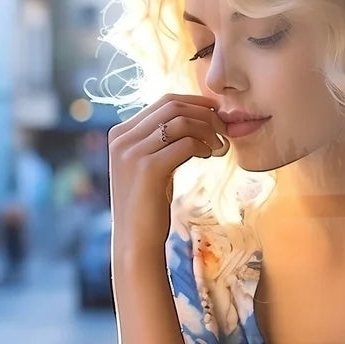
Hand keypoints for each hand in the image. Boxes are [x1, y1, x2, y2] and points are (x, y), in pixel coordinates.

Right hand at [106, 94, 229, 264]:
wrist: (136, 240)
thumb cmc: (148, 205)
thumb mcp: (151, 165)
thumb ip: (160, 141)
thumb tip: (193, 117)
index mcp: (120, 133)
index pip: (164, 102)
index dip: (195, 103)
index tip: (217, 114)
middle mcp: (122, 138)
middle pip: (173, 107)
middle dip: (205, 114)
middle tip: (224, 130)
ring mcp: (132, 152)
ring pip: (181, 122)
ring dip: (208, 130)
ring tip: (220, 147)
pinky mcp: (148, 168)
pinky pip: (185, 143)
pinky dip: (204, 146)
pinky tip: (210, 156)